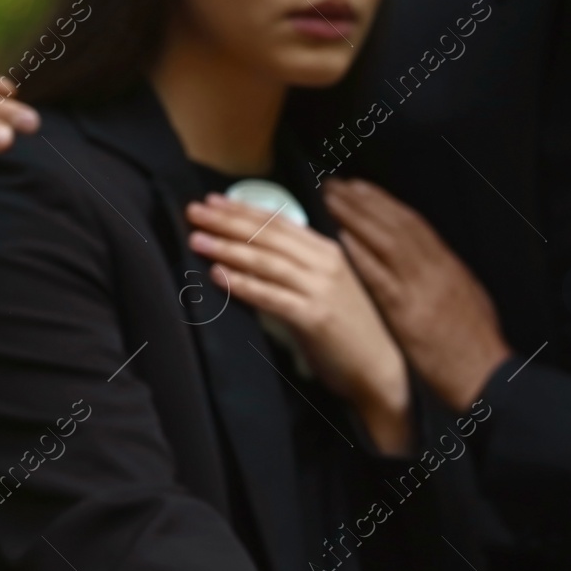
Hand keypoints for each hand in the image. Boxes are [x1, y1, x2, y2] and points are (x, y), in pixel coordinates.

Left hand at [187, 195, 410, 453]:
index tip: (211, 201)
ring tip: (198, 241)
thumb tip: (256, 249)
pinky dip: (244, 285)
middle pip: (268, 236)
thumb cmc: (346, 331)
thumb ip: (298, 266)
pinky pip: (272, 296)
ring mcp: (321, 289)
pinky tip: (218, 277)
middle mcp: (325, 264)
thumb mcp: (325, 288)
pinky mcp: (315, 318)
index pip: (278, 222)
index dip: (242, 210)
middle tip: (193, 212)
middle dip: (227, 222)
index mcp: (327, 251)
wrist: (377, 368)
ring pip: (267, 262)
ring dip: (228, 249)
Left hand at [324, 178, 510, 411]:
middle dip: (365, 200)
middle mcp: (436, 270)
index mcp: (450, 267)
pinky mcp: (407, 313)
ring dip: (356, 216)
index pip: (414, 224)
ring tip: (332, 199)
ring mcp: (421, 289)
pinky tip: (342, 239)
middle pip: (396, 223)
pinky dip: (361, 254)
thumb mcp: (470, 303)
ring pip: (386, 240)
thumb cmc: (477, 349)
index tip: (363, 189)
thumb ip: (449, 281)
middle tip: (338, 184)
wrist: (486, 377)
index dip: (385, 203)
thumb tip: (434, 266)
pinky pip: (380, 277)